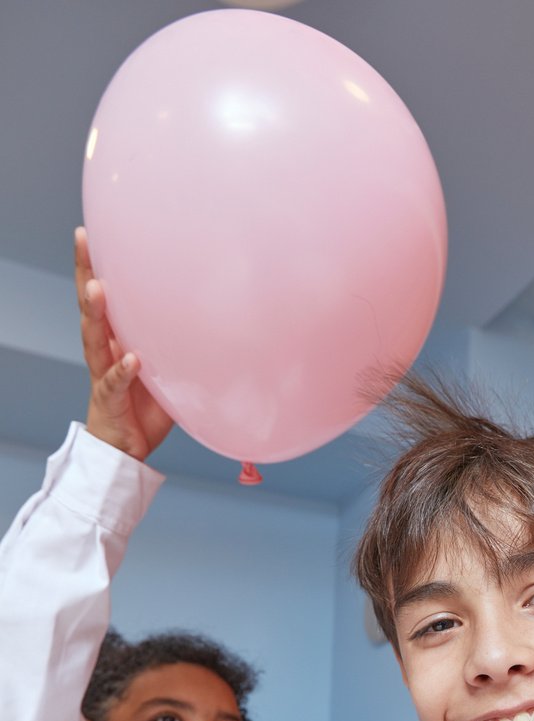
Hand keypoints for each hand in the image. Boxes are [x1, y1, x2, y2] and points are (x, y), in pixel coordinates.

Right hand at [75, 226, 173, 460]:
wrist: (126, 448)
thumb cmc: (146, 405)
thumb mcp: (167, 367)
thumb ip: (181, 343)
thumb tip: (222, 319)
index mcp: (115, 338)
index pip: (104, 296)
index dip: (95, 264)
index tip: (90, 231)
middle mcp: (104, 350)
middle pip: (90, 305)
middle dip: (85, 272)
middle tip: (83, 241)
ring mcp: (103, 373)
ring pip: (94, 338)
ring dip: (96, 313)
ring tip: (97, 289)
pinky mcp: (110, 399)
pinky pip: (116, 383)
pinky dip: (124, 371)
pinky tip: (132, 358)